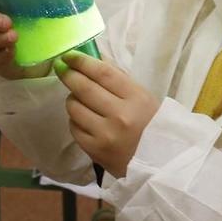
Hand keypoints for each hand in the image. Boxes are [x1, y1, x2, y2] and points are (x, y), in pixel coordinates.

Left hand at [57, 52, 160, 178]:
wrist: (160, 165)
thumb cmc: (152, 127)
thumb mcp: (144, 98)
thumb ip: (118, 79)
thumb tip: (93, 59)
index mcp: (136, 99)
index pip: (103, 73)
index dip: (83, 61)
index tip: (70, 55)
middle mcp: (120, 116)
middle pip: (84, 88)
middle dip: (69, 74)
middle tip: (62, 67)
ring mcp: (105, 135)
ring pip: (74, 108)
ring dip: (72, 99)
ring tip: (79, 98)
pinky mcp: (94, 151)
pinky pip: (74, 128)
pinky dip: (75, 120)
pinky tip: (83, 119)